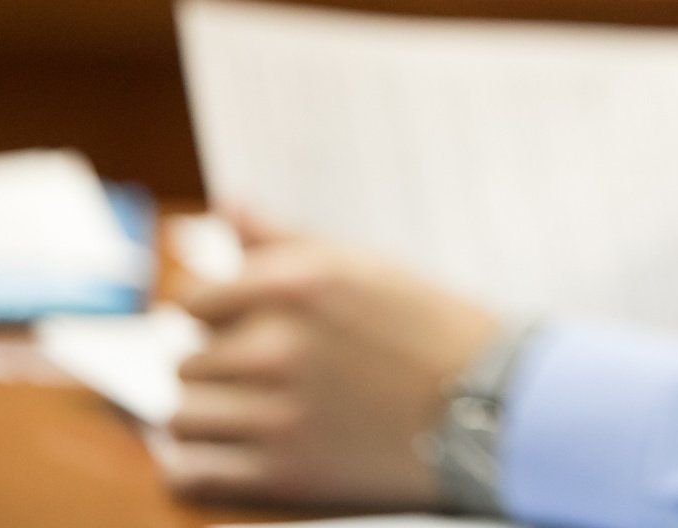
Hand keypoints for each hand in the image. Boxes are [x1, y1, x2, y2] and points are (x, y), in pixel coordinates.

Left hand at [165, 215, 502, 509]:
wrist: (494, 401)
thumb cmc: (432, 326)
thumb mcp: (363, 266)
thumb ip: (284, 239)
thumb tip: (229, 206)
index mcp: (297, 283)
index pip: (197, 303)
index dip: (216, 316)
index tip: (238, 328)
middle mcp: (278, 344)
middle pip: (188, 361)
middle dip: (217, 366)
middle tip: (259, 374)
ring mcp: (278, 412)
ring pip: (183, 417)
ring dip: (207, 415)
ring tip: (245, 413)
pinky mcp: (285, 471)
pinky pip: (193, 471)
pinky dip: (196, 465)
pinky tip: (224, 452)